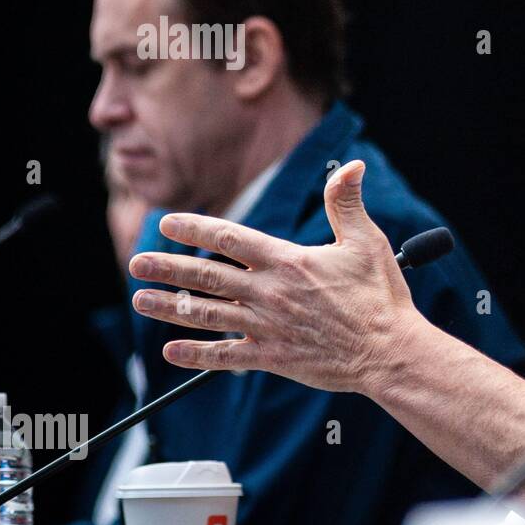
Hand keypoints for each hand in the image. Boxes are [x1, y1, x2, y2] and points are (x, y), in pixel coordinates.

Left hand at [126, 159, 426, 394]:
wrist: (388, 351)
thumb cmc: (380, 297)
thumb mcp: (367, 242)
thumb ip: (347, 203)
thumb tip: (351, 166)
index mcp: (288, 262)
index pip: (230, 238)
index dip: (195, 228)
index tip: (167, 223)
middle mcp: (270, 293)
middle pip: (207, 276)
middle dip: (168, 267)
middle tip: (137, 262)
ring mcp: (268, 327)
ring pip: (207, 314)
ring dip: (170, 307)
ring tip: (141, 299)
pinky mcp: (273, 356)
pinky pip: (225, 357)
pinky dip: (196, 355)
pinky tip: (171, 351)